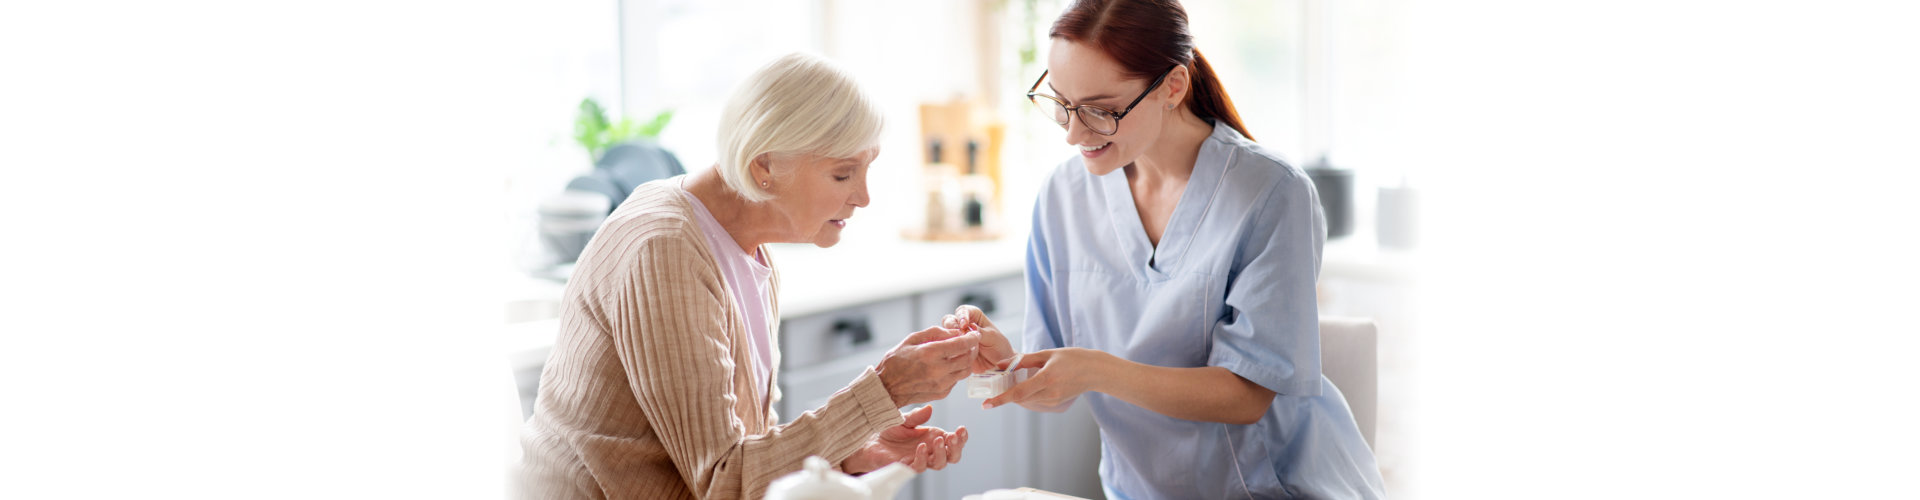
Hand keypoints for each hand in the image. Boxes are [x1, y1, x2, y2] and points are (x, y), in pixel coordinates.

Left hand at [841, 405, 969, 473]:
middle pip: (952, 456)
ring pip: (938, 464)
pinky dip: (922, 458)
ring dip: (941, 453)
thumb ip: (917, 416)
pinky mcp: (906, 466)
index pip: (954, 441)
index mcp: (932, 437)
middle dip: (956, 448)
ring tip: (938, 440)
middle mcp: (929, 450)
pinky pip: (918, 467)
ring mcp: (918, 459)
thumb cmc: (888, 430)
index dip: (961, 437)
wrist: (868, 440)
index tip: (962, 428)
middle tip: (954, 437)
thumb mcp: (904, 418)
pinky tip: (921, 447)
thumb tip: (930, 408)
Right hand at [876, 326, 978, 406]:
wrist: (886, 389)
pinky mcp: (942, 393)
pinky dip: (957, 371)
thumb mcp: (911, 339)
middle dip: (972, 348)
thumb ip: (934, 333)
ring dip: (967, 361)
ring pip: (966, 370)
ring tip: (962, 354)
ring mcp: (941, 384)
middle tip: (971, 342)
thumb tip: (954, 332)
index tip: (974, 333)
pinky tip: (949, 366)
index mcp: (930, 353)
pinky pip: (957, 380)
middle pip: (968, 358)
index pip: (961, 344)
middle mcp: (938, 370)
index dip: (971, 337)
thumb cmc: (895, 362)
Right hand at [941, 305, 1016, 373]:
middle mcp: (964, 325)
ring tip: (959, 346)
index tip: (964, 325)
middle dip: (952, 327)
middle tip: (959, 335)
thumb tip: (969, 327)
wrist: (998, 364)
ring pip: (945, 333)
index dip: (962, 316)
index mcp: (974, 316)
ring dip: (950, 338)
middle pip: (950, 320)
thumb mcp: (992, 337)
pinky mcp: (954, 348)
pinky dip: (949, 348)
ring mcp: (958, 337)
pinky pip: (947, 346)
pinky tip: (956, 353)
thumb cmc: (998, 347)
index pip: (963, 310)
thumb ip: (979, 331)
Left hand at [983, 348, 1111, 410]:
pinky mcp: (1055, 404)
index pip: (1018, 393)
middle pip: (1020, 398)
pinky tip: (1030, 385)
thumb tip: (1000, 365)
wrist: (1095, 371)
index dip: (1001, 399)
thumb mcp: (1047, 354)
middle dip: (1006, 394)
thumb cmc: (1072, 358)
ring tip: (1013, 382)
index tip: (986, 404)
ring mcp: (1053, 401)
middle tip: (996, 386)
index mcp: (1047, 378)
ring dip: (1017, 394)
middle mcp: (1050, 393)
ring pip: (1026, 401)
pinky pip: (1035, 402)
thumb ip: (1023, 361)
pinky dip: (1027, 395)